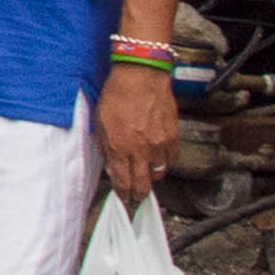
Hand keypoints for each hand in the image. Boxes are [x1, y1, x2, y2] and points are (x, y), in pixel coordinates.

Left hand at [96, 64, 180, 198]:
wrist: (141, 76)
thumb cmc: (116, 96)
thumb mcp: (101, 123)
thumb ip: (107, 148)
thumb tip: (112, 167)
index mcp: (120, 147)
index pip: (123, 182)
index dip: (123, 194)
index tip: (123, 198)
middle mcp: (142, 149)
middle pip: (144, 184)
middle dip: (138, 194)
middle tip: (135, 196)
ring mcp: (160, 144)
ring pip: (160, 173)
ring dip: (152, 177)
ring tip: (146, 175)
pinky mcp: (173, 136)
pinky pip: (172, 159)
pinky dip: (165, 163)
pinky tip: (159, 160)